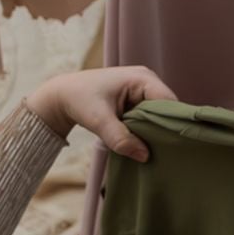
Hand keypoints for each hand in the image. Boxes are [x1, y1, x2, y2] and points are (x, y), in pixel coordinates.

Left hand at [27, 66, 173, 159]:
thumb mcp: (98, 120)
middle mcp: (147, 81)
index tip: (171, 146)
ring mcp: (143, 91)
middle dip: (163, 130)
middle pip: (168, 110)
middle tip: (162, 154)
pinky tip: (144, 146)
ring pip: (159, 116)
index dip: (171, 124)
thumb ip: (120, 138)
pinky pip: (150, 118)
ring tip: (154, 152)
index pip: (170, 103)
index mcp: (143, 78)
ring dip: (155, 133)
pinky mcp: (137, 101)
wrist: (62, 96)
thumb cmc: (79, 100)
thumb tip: (145, 156)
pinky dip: (147, 131)